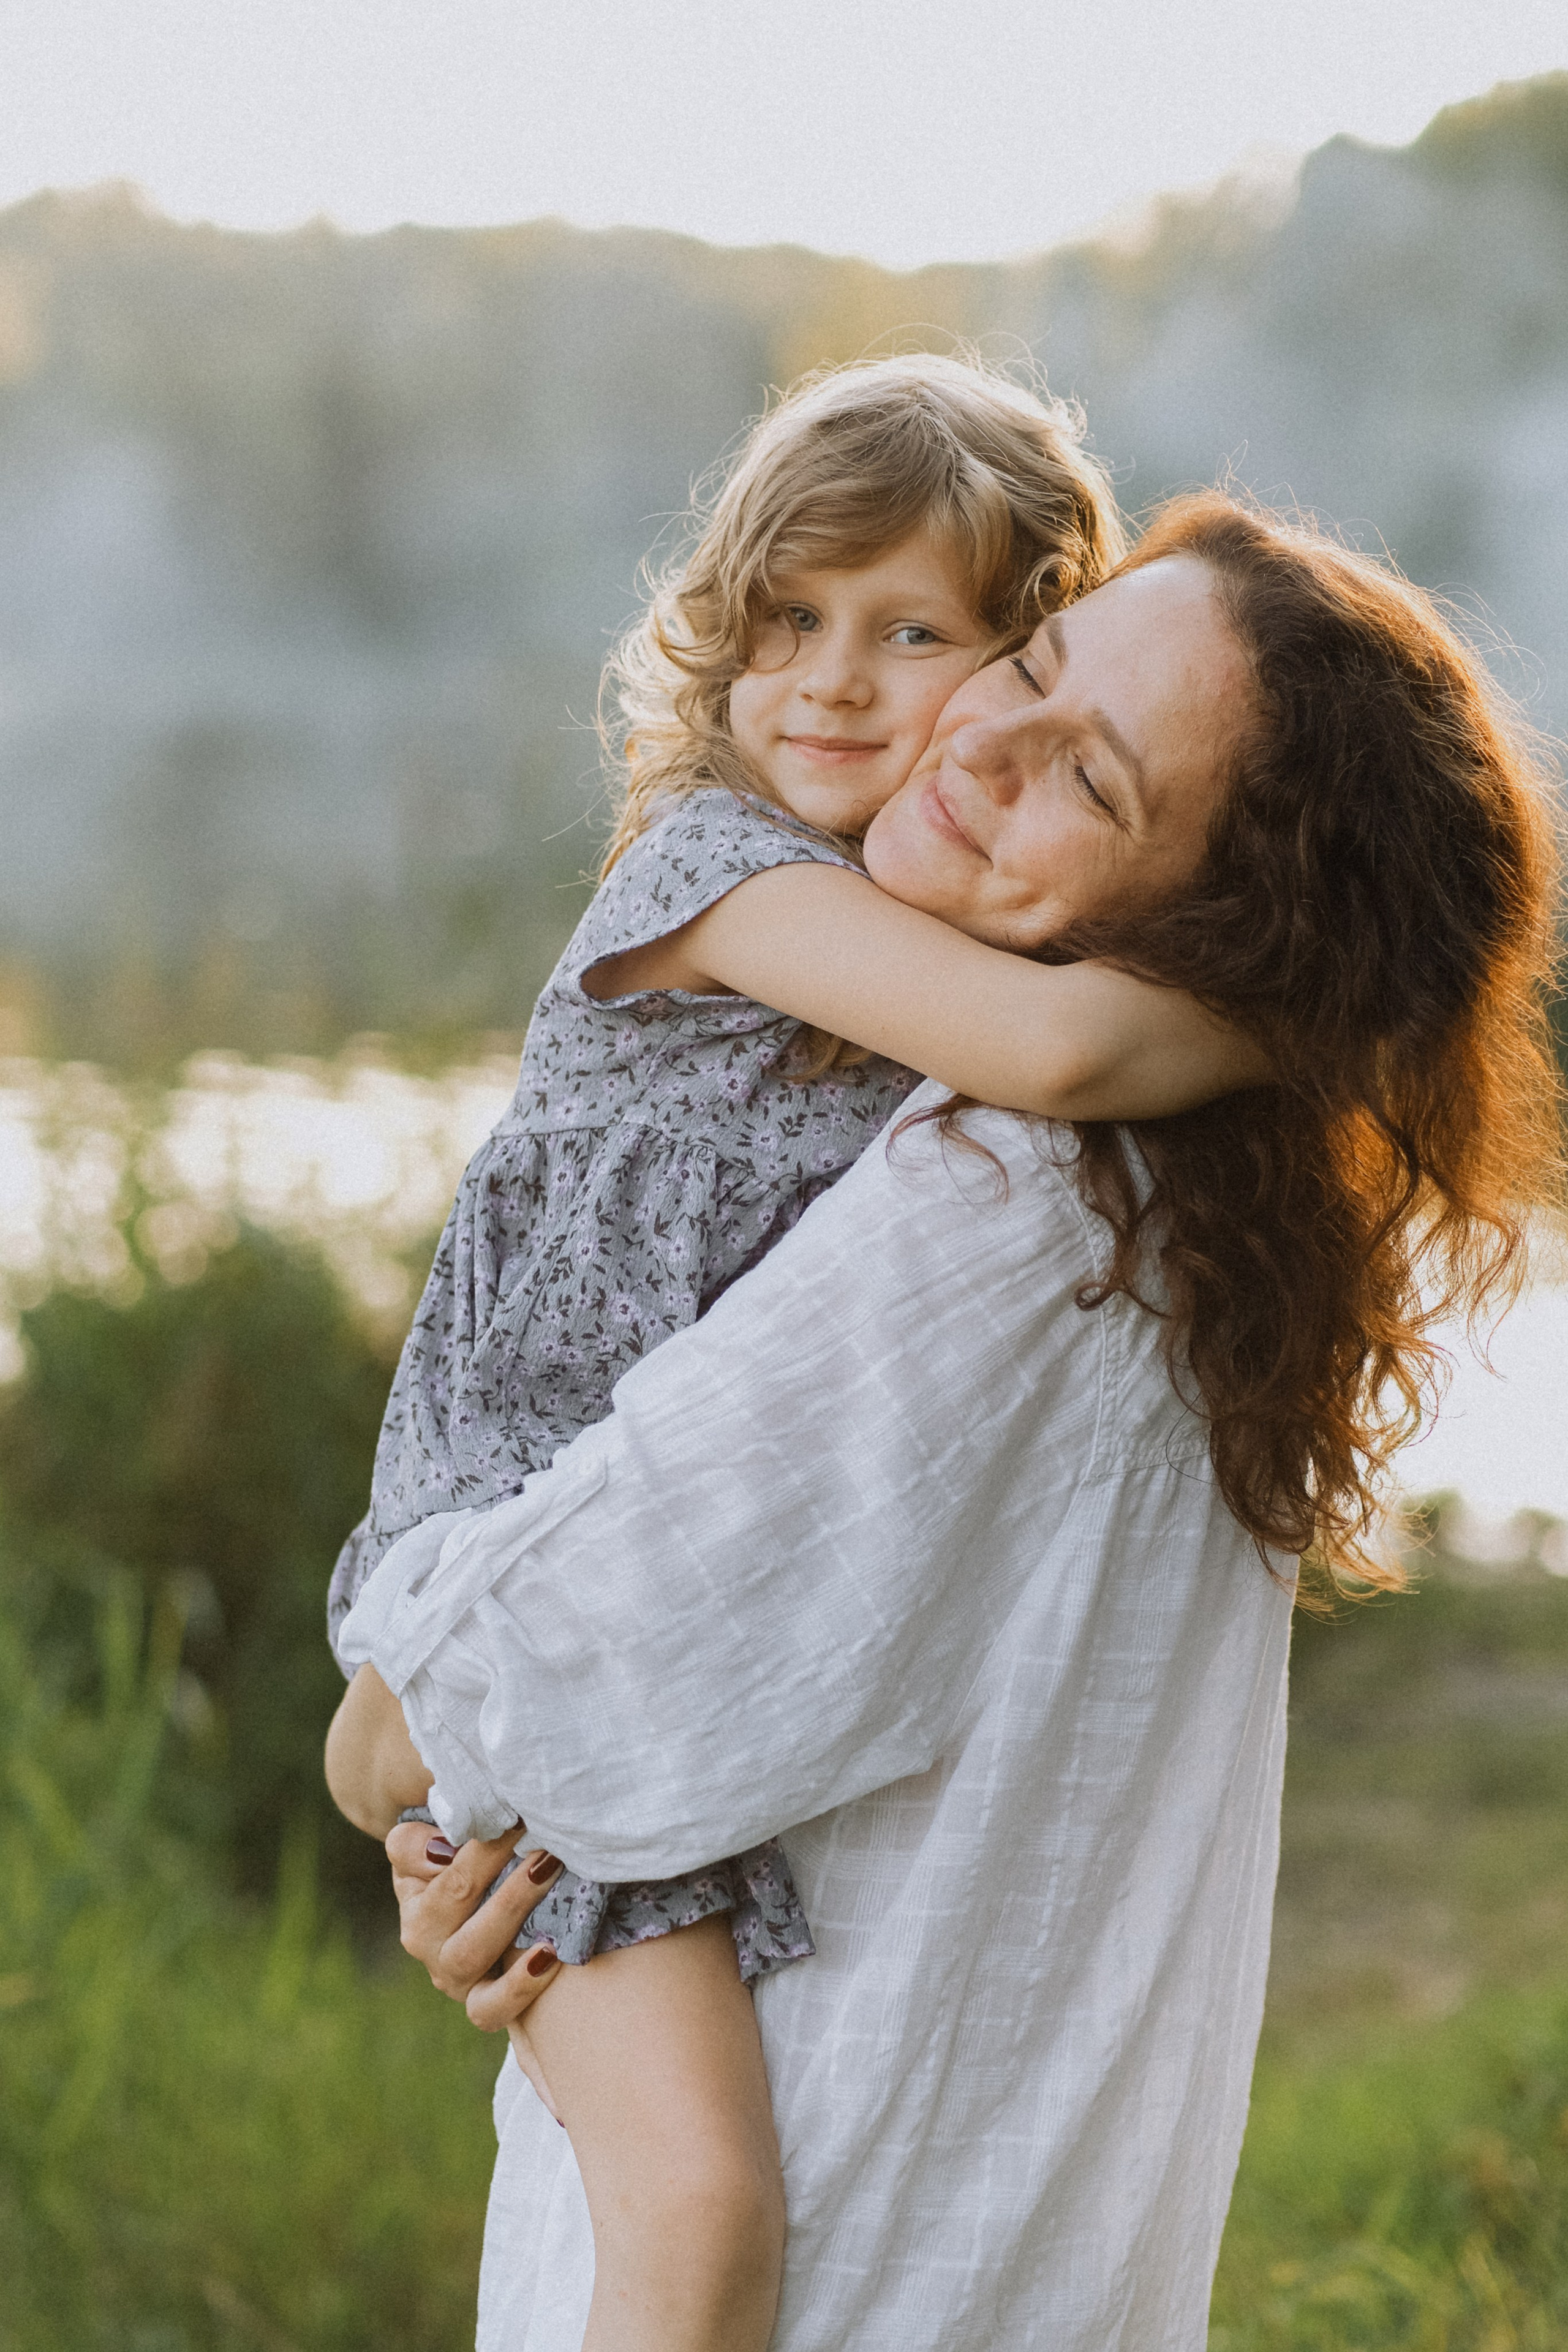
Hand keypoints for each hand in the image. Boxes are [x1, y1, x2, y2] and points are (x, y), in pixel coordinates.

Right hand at [385, 1819, 565, 2036]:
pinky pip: (489, 2009)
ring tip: (549, 1874)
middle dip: (497, 1863)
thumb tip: (442, 1851)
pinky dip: (517, 1987)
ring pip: (470, 1954)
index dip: (478, 1842)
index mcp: (414, 1896)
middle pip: (455, 1901)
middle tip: (540, 1838)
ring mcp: (452, 1977)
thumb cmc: (463, 1871)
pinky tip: (549, 1955)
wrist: (481, 1921)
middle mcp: (425, 1941)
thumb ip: (419, 1841)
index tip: (516, 1813)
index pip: (434, 1864)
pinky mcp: (480, 2006)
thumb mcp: (432, 1847)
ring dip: (511, 1910)